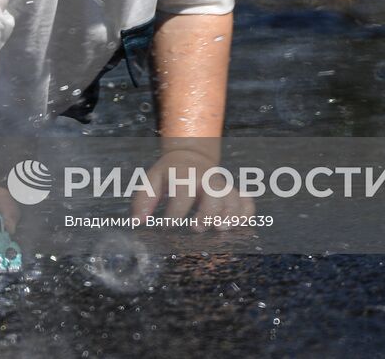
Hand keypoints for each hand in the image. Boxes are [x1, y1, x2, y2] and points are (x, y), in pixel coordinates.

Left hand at [128, 148, 254, 229]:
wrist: (191, 155)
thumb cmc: (168, 175)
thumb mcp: (152, 180)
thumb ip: (143, 200)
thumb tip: (137, 222)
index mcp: (185, 175)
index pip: (183, 193)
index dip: (175, 213)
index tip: (167, 227)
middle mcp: (207, 179)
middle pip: (215, 194)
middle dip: (208, 214)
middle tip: (197, 228)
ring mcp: (223, 186)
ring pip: (234, 199)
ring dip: (230, 216)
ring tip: (220, 229)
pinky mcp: (233, 193)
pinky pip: (247, 203)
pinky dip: (246, 215)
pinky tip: (237, 225)